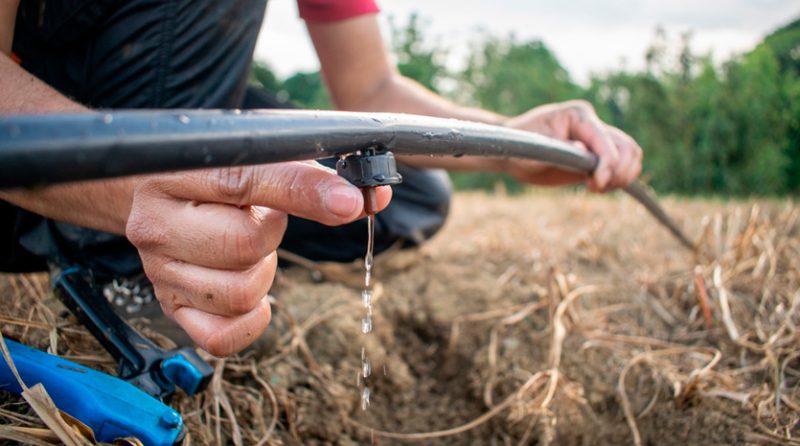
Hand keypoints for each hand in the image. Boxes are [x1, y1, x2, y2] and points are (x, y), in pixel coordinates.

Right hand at [126, 161, 390, 355]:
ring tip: (248, 248)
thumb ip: (309, 173)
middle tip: (264, 220)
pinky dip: (250, 321)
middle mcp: (157, 222)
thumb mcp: (254, 157)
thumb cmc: (217, 173)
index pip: (244, 179)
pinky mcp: (171, 307)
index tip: (349, 201)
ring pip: (240, 292)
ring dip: (262, 273)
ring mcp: (160, 270)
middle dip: (272, 233)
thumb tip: (371, 197)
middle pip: (245, 244)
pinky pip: (223, 337)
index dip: (302, 191)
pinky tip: (251, 292)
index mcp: (176, 171)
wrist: (157, 196)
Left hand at [503, 100, 642, 191]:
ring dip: (623, 175)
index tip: (597, 184)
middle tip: (596, 187)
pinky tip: (599, 186)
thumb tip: (583, 150)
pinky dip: (620, 177)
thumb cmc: (519, 145)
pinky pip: (623, 163)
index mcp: (577, 115)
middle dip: (619, 170)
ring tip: (598, 187)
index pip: (604, 138)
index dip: (607, 163)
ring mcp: (597, 138)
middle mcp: (592, 123)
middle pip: (626, 146)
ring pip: (630, 153)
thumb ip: (558, 149)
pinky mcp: (598, 154)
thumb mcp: (532, 149)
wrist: (513, 149)